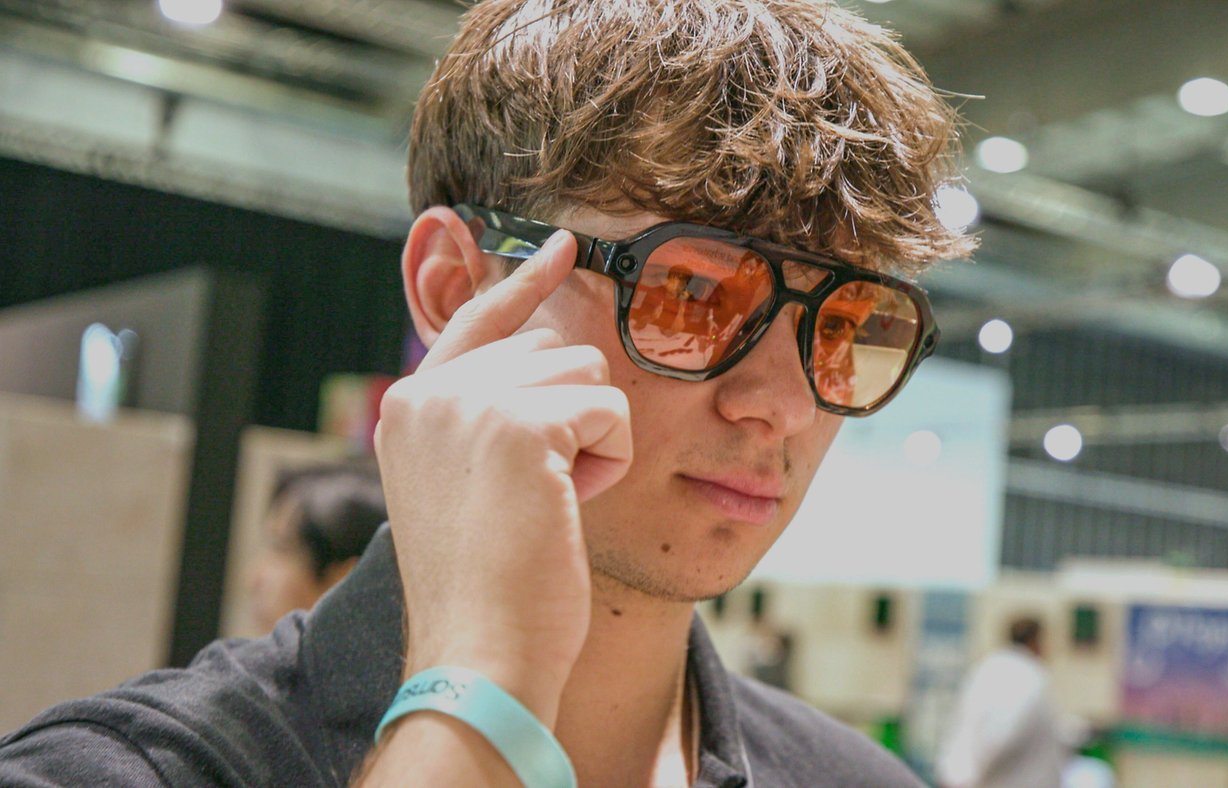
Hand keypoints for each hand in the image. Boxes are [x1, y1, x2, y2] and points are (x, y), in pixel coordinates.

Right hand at [373, 229, 632, 725]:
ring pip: (587, 374)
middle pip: (550, 350)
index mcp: (408, 408)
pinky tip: (570, 504)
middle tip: (545, 491)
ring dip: (594, 438)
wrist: (481, 651)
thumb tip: (550, 353)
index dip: (525, 281)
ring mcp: (470, 403)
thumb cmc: (489, 587)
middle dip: (574, 416)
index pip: (476, 320)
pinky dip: (609, 458)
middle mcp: (429, 393)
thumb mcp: (468, 487)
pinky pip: (609, 409)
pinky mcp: (520, 424)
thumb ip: (487, 420)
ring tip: (552, 502)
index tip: (565, 246)